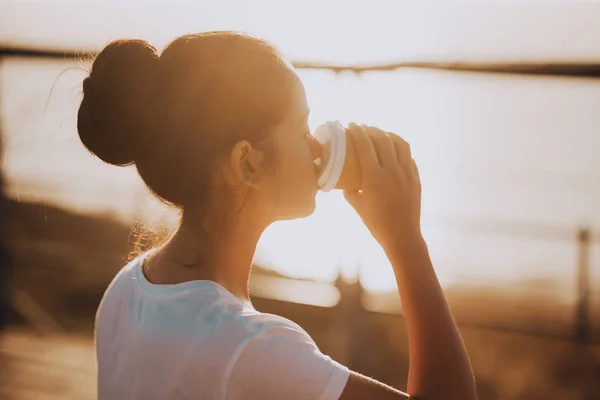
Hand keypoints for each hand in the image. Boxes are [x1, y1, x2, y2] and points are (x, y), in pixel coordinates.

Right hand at [343, 123, 421, 252]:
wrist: (402, 236)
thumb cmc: (376, 223)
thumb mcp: (357, 205)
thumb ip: (350, 189)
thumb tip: (344, 178)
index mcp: (374, 177)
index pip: (365, 146)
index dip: (357, 132)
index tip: (351, 125)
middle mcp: (392, 171)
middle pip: (383, 139)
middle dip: (372, 129)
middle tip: (364, 128)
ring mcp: (407, 173)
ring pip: (400, 144)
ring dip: (389, 135)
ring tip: (381, 134)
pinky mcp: (416, 178)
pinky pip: (409, 157)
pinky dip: (400, 149)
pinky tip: (394, 151)